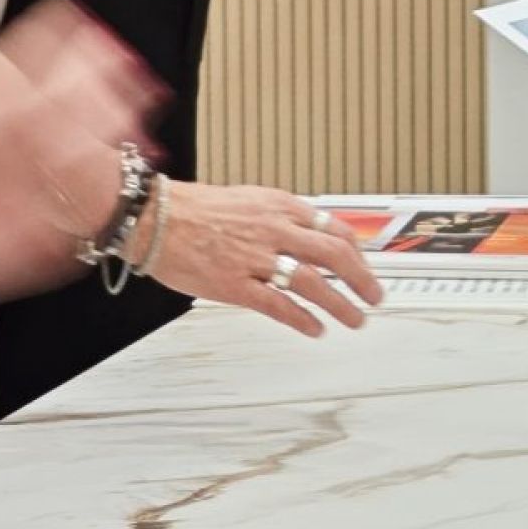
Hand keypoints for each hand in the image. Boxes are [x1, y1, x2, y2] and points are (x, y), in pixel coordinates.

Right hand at [0, 0, 155, 331]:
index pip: (23, 65)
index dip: (59, 37)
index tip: (78, 18)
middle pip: (65, 118)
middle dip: (103, 87)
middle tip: (133, 66)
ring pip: (69, 178)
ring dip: (107, 148)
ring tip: (139, 130)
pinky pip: (48, 239)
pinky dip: (79, 218)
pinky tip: (97, 205)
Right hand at [140, 182, 387, 338]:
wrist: (152, 216)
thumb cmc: (191, 208)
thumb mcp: (246, 199)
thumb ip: (277, 217)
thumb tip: (304, 234)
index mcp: (278, 206)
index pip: (334, 227)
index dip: (356, 251)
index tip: (365, 265)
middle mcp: (274, 230)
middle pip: (335, 255)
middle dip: (362, 279)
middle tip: (375, 296)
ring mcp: (256, 259)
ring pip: (314, 283)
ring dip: (341, 305)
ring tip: (354, 320)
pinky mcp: (236, 285)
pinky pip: (279, 306)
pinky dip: (303, 320)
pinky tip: (315, 329)